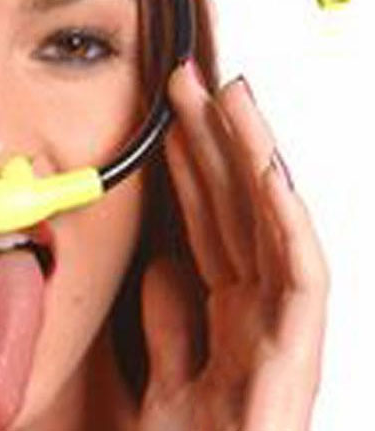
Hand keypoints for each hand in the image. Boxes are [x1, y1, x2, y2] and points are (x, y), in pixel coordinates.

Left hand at [128, 61, 328, 430]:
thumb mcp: (165, 381)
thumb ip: (169, 324)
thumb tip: (163, 265)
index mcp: (228, 317)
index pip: (205, 222)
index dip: (189, 168)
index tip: (168, 122)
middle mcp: (258, 312)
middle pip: (234, 208)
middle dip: (213, 140)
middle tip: (188, 82)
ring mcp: (281, 328)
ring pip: (270, 223)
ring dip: (252, 156)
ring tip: (231, 96)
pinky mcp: (298, 353)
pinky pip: (299, 274)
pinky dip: (285, 219)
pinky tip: (269, 172)